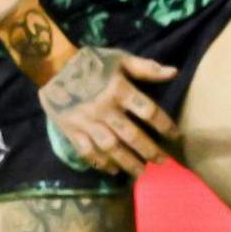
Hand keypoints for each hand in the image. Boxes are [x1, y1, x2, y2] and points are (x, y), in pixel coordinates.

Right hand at [38, 46, 179, 176]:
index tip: (175, 135)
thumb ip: (146, 68)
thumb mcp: (120, 59)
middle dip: (149, 150)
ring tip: (141, 172)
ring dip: (128, 162)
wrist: (54, 66)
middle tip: (162, 161)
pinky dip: (101, 163)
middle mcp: (105, 108)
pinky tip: (113, 170)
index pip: (148, 110)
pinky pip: (88, 152)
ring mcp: (87, 122)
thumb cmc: (92, 62)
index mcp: (119, 89)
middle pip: (131, 135)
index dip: (164, 125)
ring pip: (111, 147)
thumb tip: (174, 72)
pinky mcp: (72, 131)